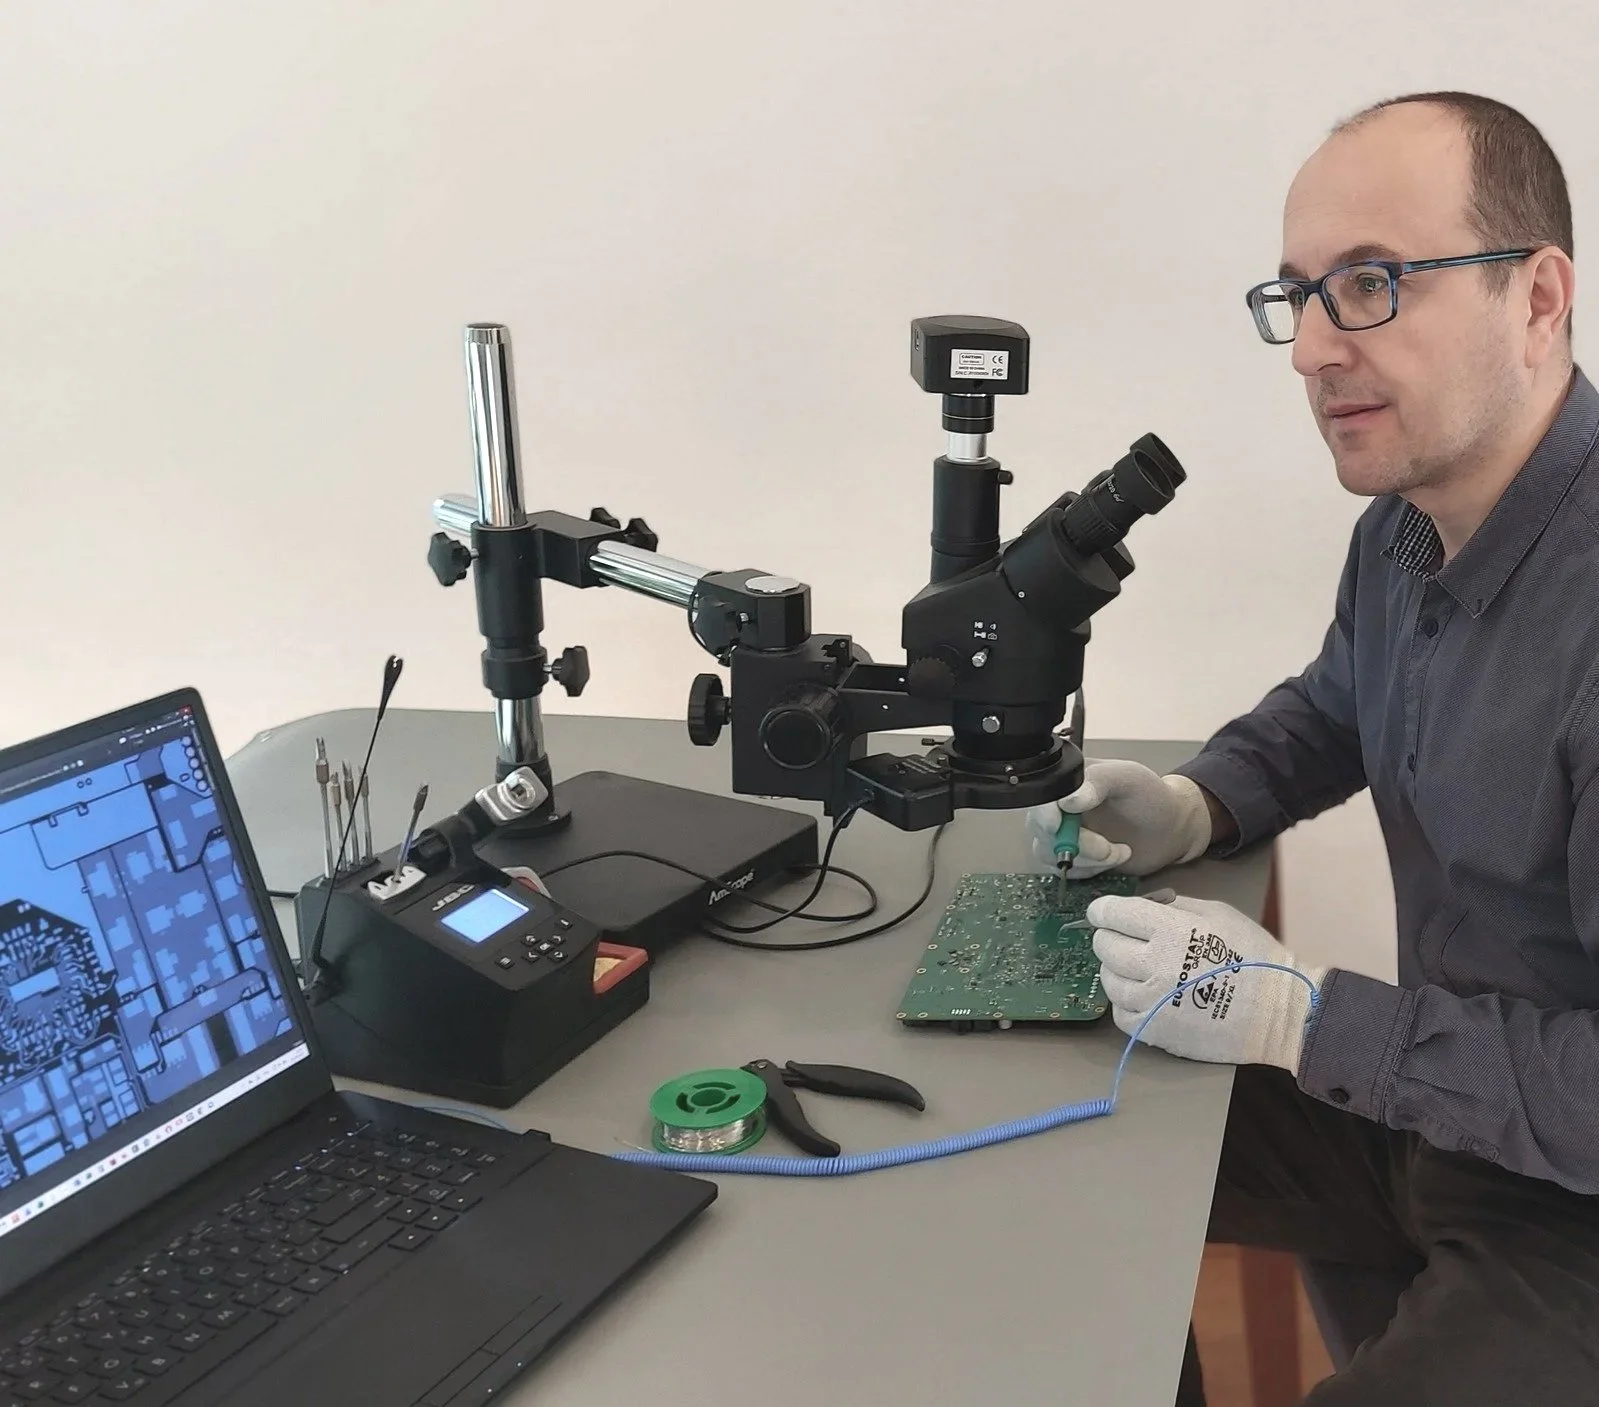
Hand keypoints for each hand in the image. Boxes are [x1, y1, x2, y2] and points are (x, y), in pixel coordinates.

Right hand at [1025, 759, 1213, 878]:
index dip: (1047, 817)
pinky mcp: (1075, 860)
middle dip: (1077, 845)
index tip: (1058, 827)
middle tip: (1108, 848)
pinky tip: (1113, 860)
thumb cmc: (1151, 797)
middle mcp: (1059, 810)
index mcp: (1067, 784)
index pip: (1041, 801)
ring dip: (1087, 861)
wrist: (1171, 828)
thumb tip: (1068, 801)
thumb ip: (1098, 781)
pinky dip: (1089, 871)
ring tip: (1120, 852)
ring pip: (1051, 855)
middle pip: (1043, 832)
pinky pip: (1066, 872)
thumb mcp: (1128, 778)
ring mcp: (1065, 837)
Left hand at [1086, 893, 1324, 1070]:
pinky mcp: (1154, 1029)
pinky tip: (1144, 996)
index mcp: (1168, 929)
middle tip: (1126, 941)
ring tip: (1137, 970)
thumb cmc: (1252, 955)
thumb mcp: (1218, 913)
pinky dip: (1126, 1003)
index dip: (1103, 910)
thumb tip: (1145, 904)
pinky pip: (1120, 1013)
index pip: (1112, 913)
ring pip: (1108, 980)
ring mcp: (1151, 999)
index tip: (1104, 913)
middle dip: (1111, 938)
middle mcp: (1152, 962)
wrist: (1278, 1010)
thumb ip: (1175, 906)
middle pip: (1104, 946)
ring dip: (1116, 971)